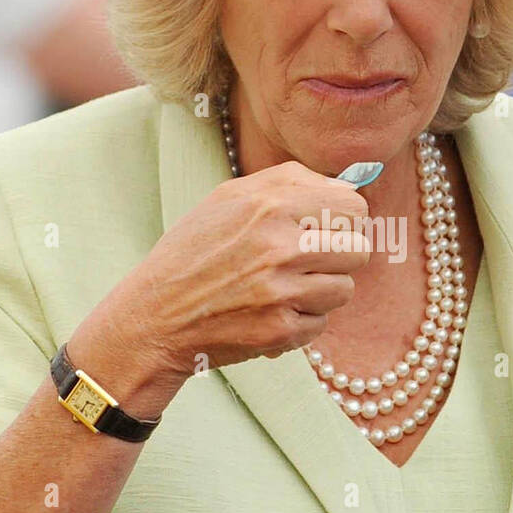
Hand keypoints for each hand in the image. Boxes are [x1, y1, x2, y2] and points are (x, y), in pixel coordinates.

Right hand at [111, 159, 372, 378]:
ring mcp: (282, 292)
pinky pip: (321, 323)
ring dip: (320, 291)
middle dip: (338, 257)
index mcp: (271, 205)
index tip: (327, 229)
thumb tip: (349, 186)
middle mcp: (280, 246)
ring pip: (344, 289)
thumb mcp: (230, 196)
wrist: (154, 315)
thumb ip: (292, 182)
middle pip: (358, 249)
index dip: (346, 220)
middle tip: (305, 262)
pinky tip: (268, 312)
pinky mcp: (281, 331)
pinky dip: (301, 321)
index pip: (354, 208)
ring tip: (282, 287)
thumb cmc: (194, 251)